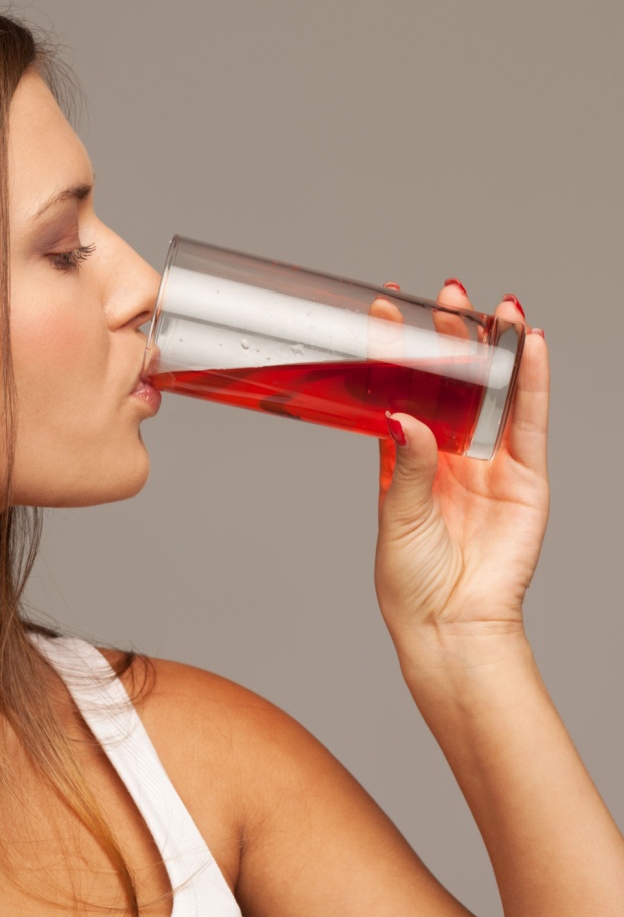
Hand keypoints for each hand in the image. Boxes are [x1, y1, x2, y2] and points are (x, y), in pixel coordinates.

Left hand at [371, 281, 549, 648]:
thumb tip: (404, 414)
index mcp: (404, 459)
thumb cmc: (412, 580)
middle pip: (450, 381)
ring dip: (494, 349)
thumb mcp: (397, 515)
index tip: (384, 307)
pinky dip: (532, 382)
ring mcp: (488, 463)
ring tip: (492, 305)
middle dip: (448, 336)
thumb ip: (406, 464)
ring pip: (494, 393)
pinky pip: (530, 421)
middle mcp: (447, 454)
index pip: (399, 390)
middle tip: (444, 294)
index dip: (393, 349)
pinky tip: (529, 344)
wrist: (451, 622)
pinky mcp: (525, 478)